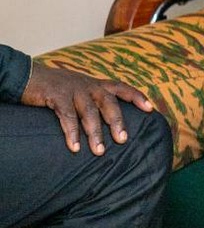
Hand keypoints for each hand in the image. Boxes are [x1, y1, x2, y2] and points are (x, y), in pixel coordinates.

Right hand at [20, 63, 155, 154]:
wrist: (28, 76)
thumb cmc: (56, 88)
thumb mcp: (79, 89)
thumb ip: (92, 101)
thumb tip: (106, 123)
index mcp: (96, 84)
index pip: (122, 88)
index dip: (137, 97)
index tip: (151, 109)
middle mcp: (88, 86)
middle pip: (108, 103)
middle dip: (116, 122)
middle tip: (123, 140)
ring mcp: (73, 90)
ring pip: (89, 112)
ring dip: (95, 133)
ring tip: (99, 151)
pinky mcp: (56, 96)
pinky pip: (66, 116)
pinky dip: (72, 132)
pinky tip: (74, 147)